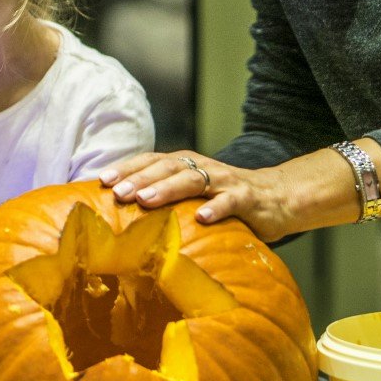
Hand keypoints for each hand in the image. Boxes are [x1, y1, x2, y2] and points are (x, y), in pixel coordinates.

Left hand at [99, 150, 299, 241]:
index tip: (101, 180)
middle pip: (167, 168)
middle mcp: (202, 168)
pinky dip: (215, 208)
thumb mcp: (192, 196)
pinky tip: (201, 218)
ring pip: (193, 180)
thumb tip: (120, 215)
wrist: (278, 197)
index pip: (151, 161)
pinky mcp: (247, 198)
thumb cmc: (224, 199)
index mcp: (185, 166)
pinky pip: (230, 202)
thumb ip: (165, 200)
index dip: (127, 168)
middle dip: (140, 179)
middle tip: (118, 192)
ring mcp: (225, 181)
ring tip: (146, 200)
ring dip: (167, 189)